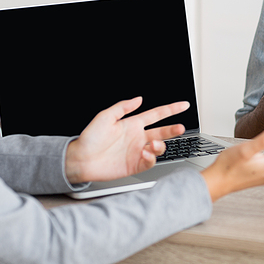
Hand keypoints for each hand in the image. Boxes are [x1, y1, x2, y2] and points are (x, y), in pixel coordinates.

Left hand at [65, 97, 189, 183]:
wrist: (80, 160)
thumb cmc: (90, 138)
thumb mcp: (105, 116)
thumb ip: (123, 107)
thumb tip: (139, 98)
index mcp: (133, 124)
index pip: (156, 114)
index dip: (171, 109)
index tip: (183, 105)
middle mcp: (137, 137)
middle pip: (162, 132)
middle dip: (173, 130)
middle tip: (181, 128)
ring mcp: (137, 152)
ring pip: (158, 148)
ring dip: (160, 146)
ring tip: (153, 146)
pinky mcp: (134, 165)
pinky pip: (149, 162)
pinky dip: (151, 158)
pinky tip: (144, 154)